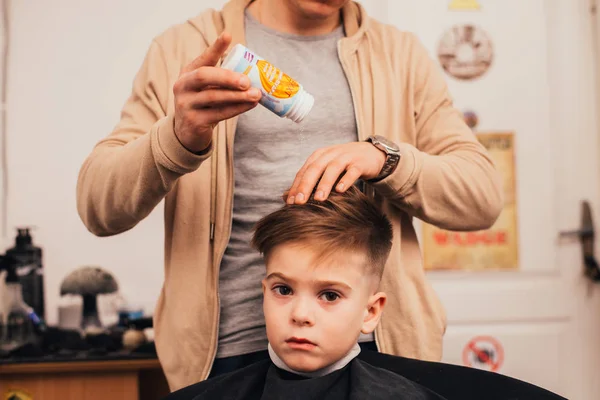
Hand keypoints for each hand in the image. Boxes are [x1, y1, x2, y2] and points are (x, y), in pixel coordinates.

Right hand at [173, 32, 261, 152]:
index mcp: (188, 73)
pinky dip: (237, 109)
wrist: (188, 132)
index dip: (215, 48)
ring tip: (256, 94)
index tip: (228, 35)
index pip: (202, 58)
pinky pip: (219, 114)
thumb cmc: (203, 104)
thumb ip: (221, 77)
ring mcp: (186, 104)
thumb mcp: (206, 88)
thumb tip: (251, 67)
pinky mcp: (194, 121)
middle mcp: (182, 86)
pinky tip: (250, 105)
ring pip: (213, 97)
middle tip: (247, 80)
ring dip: (238, 96)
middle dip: (227, 77)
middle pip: (204, 76)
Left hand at [286, 142, 385, 204]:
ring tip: (318, 199)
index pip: (304, 171)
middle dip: (306, 185)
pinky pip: (352, 171)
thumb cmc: (343, 165)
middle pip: (315, 169)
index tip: (289, 202)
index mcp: (319, 156)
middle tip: (299, 202)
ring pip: (332, 169)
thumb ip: (310, 181)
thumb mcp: (325, 169)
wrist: (370, 153)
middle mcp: (330, 155)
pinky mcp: (360, 163)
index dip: (296, 186)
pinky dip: (346, 180)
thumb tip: (286, 197)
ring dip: (324, 184)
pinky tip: (340, 190)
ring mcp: (346, 157)